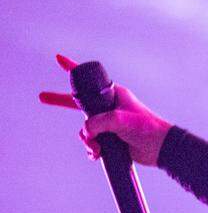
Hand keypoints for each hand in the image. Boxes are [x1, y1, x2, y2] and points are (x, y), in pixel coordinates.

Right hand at [39, 54, 173, 166]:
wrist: (161, 149)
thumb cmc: (146, 128)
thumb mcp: (120, 120)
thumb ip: (99, 122)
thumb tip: (86, 131)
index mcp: (114, 95)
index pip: (88, 81)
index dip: (72, 70)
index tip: (58, 59)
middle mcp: (109, 107)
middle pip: (78, 104)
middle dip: (60, 102)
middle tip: (42, 97)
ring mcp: (109, 123)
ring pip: (85, 129)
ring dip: (87, 140)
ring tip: (97, 147)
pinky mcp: (111, 138)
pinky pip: (92, 142)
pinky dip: (92, 149)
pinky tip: (98, 154)